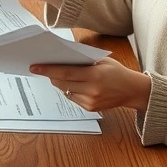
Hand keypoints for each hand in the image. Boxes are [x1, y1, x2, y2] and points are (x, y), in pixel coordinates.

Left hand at [30, 57, 151, 111]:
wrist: (132, 90)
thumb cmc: (116, 71)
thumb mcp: (102, 60)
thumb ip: (83, 60)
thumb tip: (61, 57)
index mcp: (94, 75)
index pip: (65, 72)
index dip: (48, 70)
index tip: (35, 67)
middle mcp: (91, 90)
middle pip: (62, 83)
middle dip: (50, 75)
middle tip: (41, 68)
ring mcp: (90, 101)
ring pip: (65, 91)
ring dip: (59, 83)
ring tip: (56, 75)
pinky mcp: (90, 108)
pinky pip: (72, 98)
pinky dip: (68, 90)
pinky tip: (71, 84)